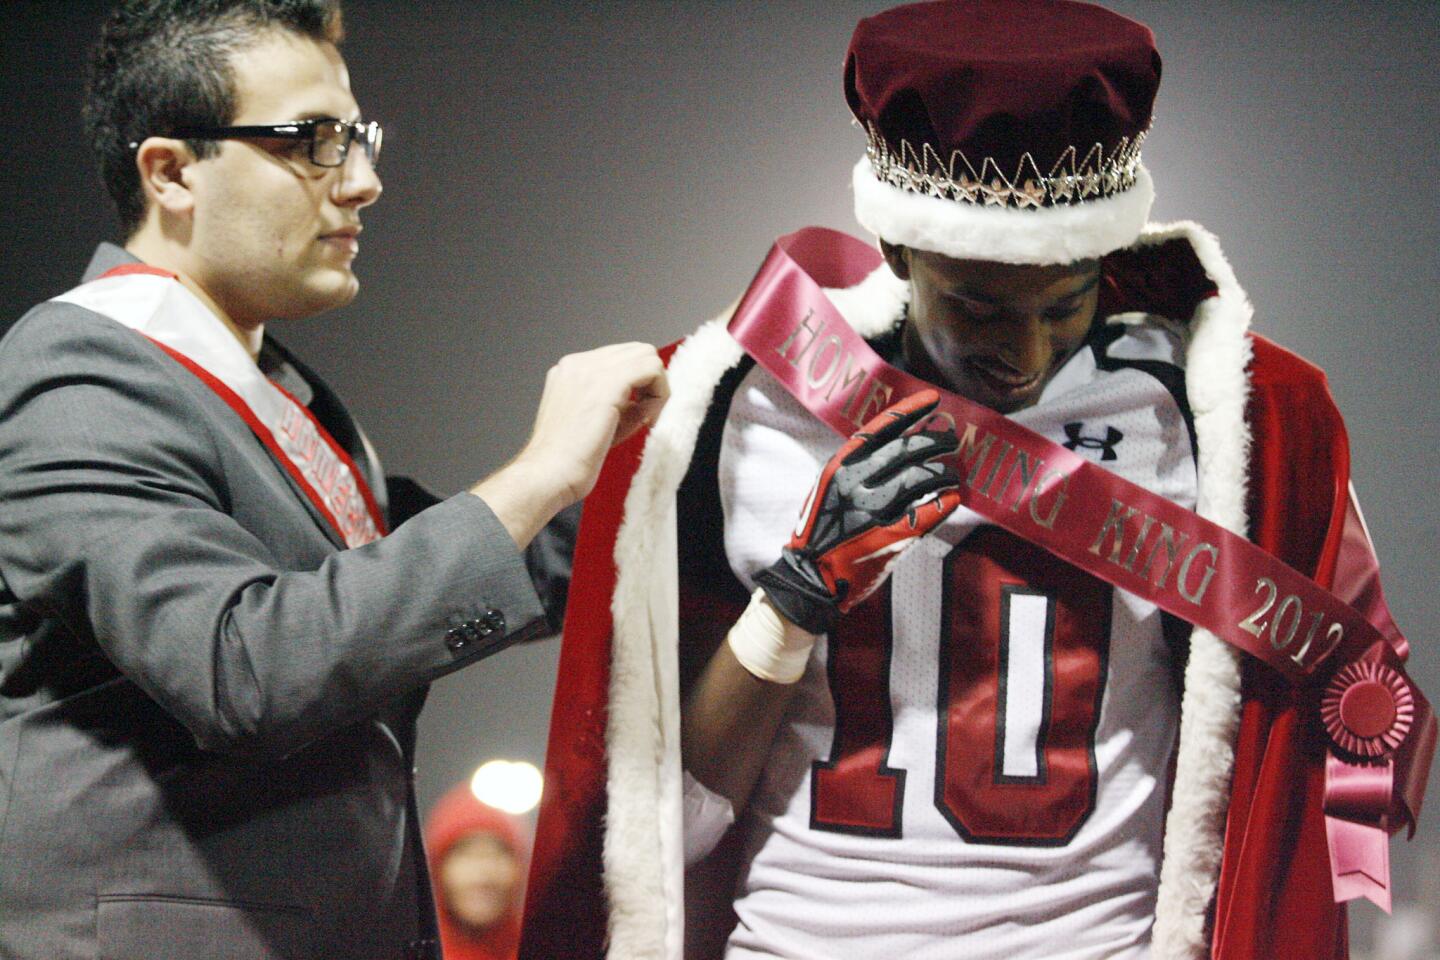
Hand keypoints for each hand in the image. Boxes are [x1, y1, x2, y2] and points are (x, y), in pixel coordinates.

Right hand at [470, 343, 665, 548]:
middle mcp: (578, 364)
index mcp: (570, 371)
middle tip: (644, 416)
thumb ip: (617, 402)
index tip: (636, 413)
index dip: (637, 384)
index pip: (620, 358)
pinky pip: (653, 370)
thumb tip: (646, 397)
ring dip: (656, 388)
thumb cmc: (565, 460)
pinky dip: (660, 394)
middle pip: (636, 351)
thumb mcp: (593, 420)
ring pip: (647, 355)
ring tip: (644, 419)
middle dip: (649, 382)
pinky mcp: (608, 384)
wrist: (548, 474)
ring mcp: (591, 370)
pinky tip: (647, 420)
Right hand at [753, 390, 960, 633]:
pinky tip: (953, 498)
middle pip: (907, 449)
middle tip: (952, 440)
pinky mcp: (890, 536)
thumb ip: (853, 468)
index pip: (881, 428)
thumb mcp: (827, 489)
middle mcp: (856, 483)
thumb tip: (890, 446)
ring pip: (921, 478)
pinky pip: (928, 512)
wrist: (811, 577)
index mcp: (840, 467)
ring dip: (943, 473)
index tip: (933, 399)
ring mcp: (874, 509)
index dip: (910, 410)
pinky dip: (945, 503)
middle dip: (935, 440)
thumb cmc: (820, 531)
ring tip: (952, 473)